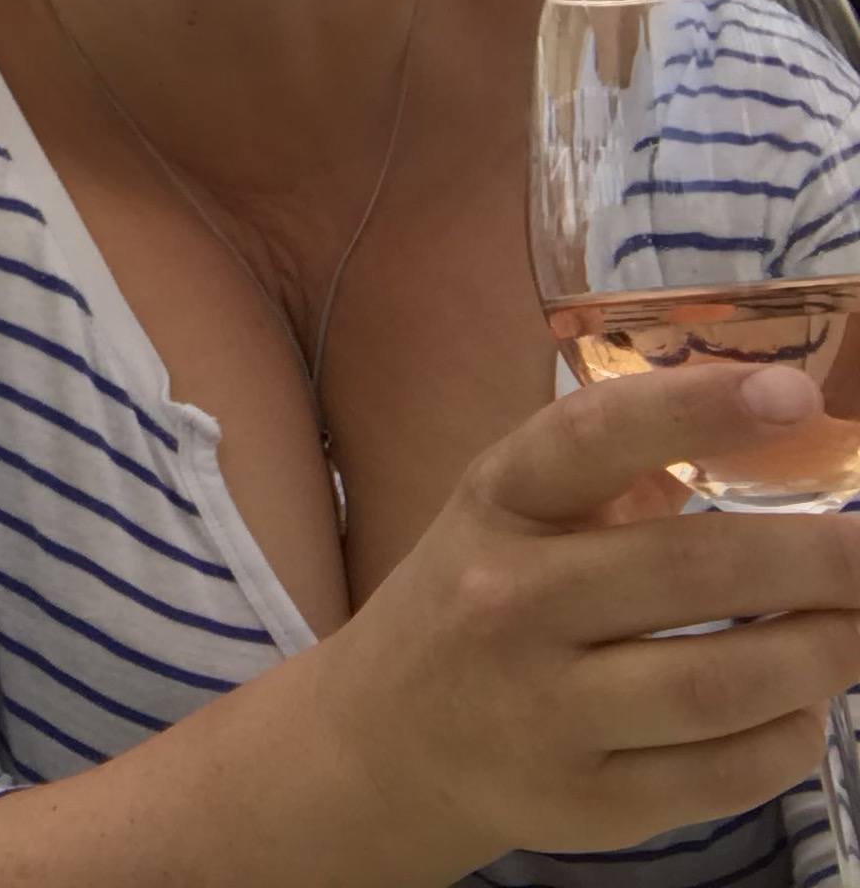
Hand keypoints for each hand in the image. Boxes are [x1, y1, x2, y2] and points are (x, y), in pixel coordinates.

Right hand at [310, 362, 859, 870]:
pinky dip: (789, 737)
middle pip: (693, 572)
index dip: (697, 409)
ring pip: (722, 685)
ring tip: (856, 630)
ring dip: (823, 654)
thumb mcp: (512, 513)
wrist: (385, 739)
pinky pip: (723, 775)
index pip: (591, 439)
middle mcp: (507, 601)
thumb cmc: (475, 598)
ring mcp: (541, 710)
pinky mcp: (584, 803)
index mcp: (497, 505)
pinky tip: (799, 706)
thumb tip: (777, 426)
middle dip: (822, 561)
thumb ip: (619, 468)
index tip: (796, 394)